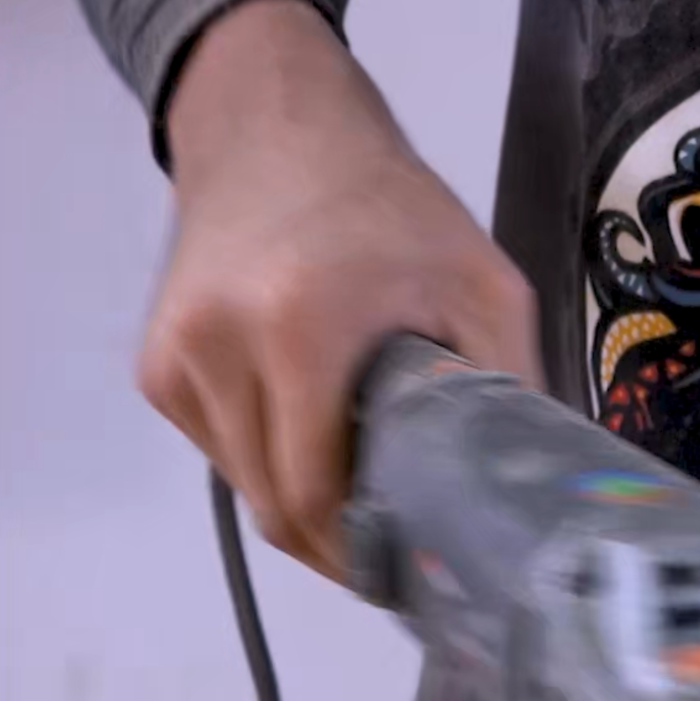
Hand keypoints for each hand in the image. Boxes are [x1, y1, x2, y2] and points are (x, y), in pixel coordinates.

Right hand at [140, 0, 542, 580]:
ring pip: (243, 490)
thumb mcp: (485, 287)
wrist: (274, 125)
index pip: (312, 495)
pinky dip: (266, 466)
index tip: (407, 575)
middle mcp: (217, 346)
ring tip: (359, 494)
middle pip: (273, 508)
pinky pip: (219, 453)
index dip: (359, 554)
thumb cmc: (394, 210)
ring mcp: (176, 358)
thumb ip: (511, 390)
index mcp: (299, 328)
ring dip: (301, 508)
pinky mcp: (157, 367)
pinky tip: (310, 436)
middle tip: (393, 555)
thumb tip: (542, 500)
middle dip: (336, 546)